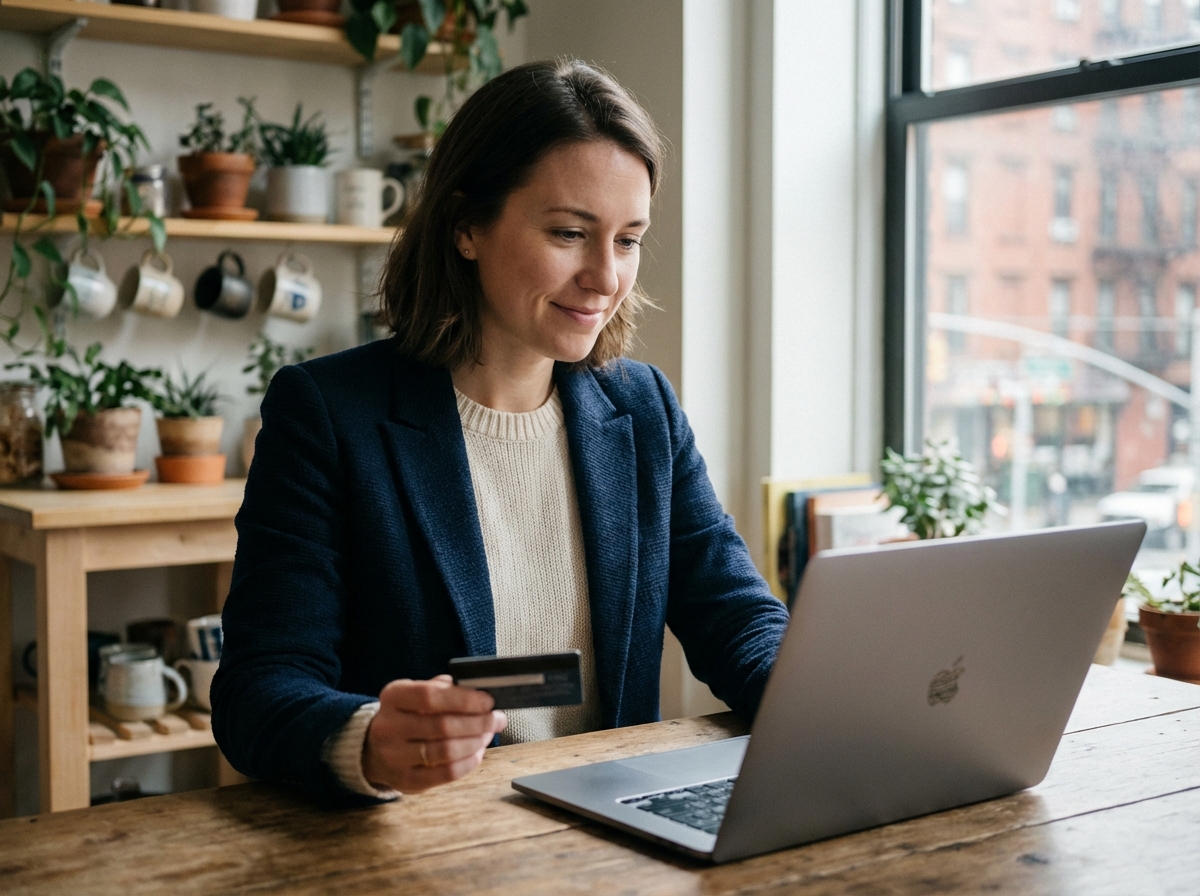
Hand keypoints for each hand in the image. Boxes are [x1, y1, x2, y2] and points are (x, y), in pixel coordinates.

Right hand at [362, 674, 506, 793]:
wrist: (374, 749)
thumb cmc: (407, 715)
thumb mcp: (416, 693)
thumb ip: (444, 689)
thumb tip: (480, 694)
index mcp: (393, 697)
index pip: (430, 696)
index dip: (464, 699)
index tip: (487, 702)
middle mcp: (388, 726)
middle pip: (442, 726)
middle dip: (478, 722)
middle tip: (497, 720)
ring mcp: (394, 757)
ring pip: (446, 751)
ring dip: (476, 742)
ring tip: (488, 735)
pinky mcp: (406, 781)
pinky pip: (446, 773)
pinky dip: (468, 763)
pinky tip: (477, 752)